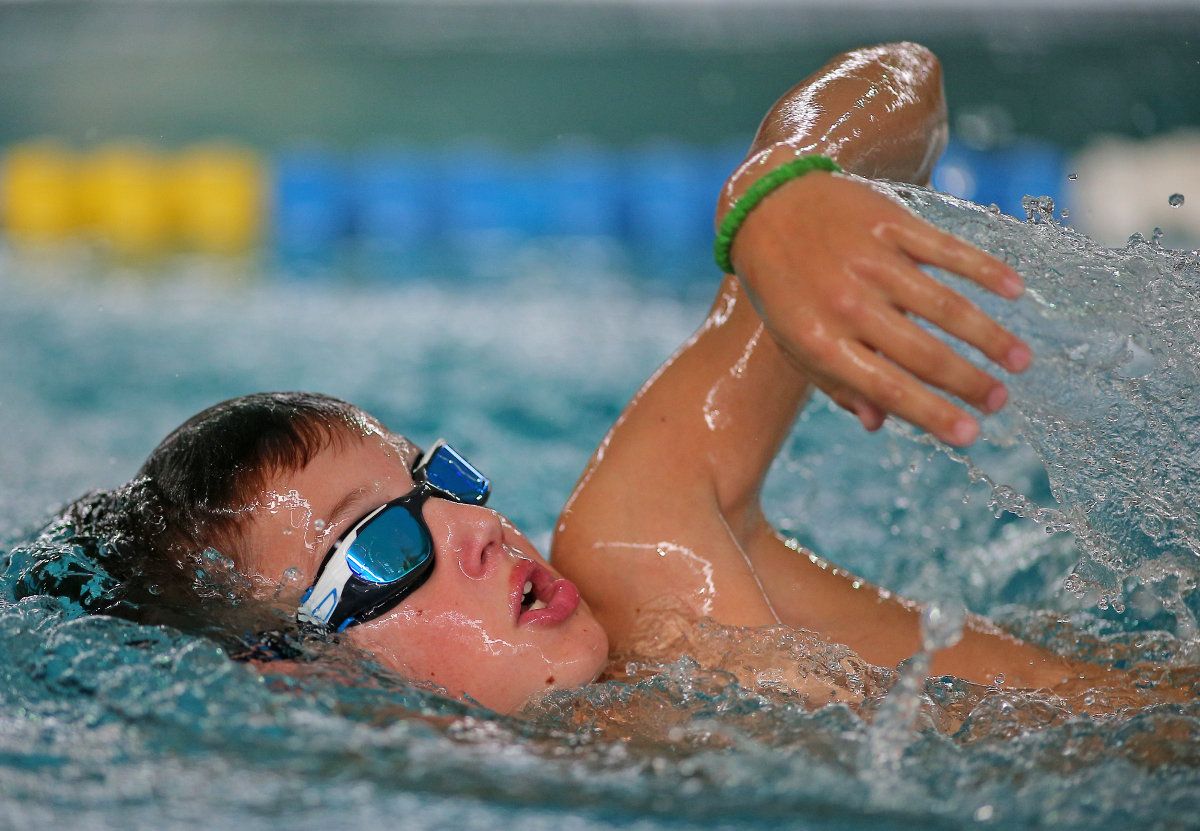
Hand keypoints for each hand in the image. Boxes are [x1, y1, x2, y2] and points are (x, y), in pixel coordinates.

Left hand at [730, 171, 1030, 445]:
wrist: (765, 206)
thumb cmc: (783, 287)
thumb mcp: (793, 342)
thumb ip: (836, 383)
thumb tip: (879, 424)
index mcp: (820, 341)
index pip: (887, 388)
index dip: (932, 414)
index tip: (971, 436)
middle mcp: (846, 304)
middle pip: (923, 352)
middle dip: (969, 383)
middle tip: (1001, 402)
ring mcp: (869, 260)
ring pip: (944, 305)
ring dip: (990, 336)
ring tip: (1020, 361)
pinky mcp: (888, 222)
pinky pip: (946, 250)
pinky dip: (985, 269)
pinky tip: (1015, 290)